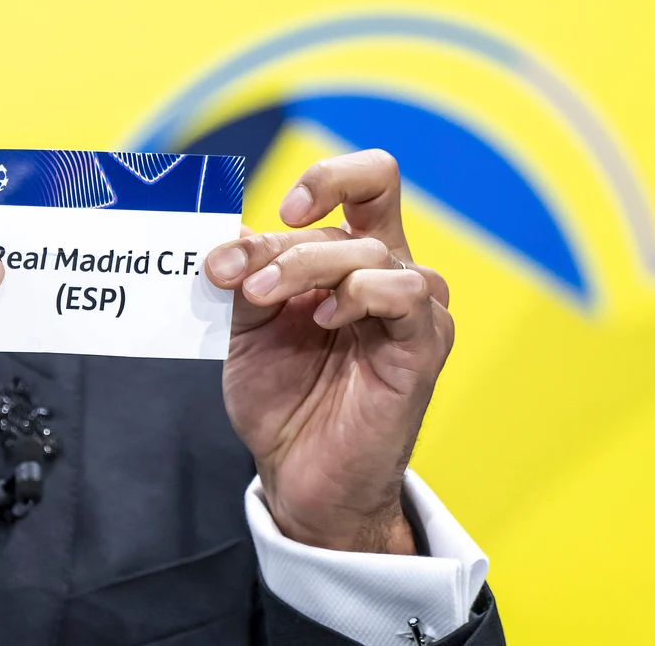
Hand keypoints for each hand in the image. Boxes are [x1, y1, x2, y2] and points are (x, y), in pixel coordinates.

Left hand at [206, 150, 453, 553]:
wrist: (298, 475)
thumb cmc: (282, 398)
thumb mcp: (247, 327)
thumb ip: (247, 275)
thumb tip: (229, 234)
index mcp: (353, 257)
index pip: (367, 182)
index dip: (327, 179)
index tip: (282, 210)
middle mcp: (390, 271)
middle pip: (362, 206)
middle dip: (286, 239)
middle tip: (237, 279)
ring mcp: (413, 307)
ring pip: (369, 250)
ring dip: (305, 267)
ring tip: (263, 302)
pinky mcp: (425, 345)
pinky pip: (406, 291)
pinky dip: (359, 293)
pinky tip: (326, 319)